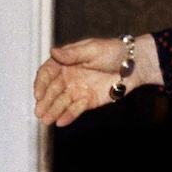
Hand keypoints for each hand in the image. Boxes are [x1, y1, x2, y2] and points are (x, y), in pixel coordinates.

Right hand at [34, 36, 152, 126]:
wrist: (132, 65)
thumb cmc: (112, 51)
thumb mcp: (92, 49)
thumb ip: (72, 54)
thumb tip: (53, 51)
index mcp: (65, 61)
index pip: (47, 72)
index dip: (41, 83)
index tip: (38, 94)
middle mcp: (68, 76)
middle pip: (52, 90)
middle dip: (45, 101)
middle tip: (38, 112)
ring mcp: (76, 89)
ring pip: (62, 101)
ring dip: (53, 111)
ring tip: (46, 120)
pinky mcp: (87, 101)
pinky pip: (75, 109)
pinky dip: (68, 115)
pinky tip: (61, 121)